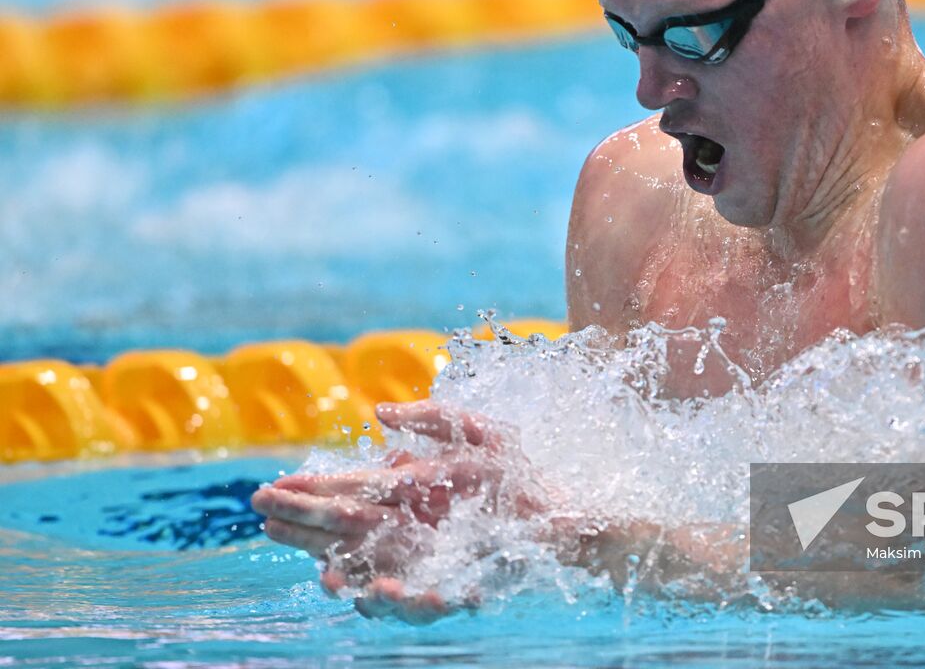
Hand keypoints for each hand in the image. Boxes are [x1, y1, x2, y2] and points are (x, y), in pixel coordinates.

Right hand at [251, 400, 545, 621]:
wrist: (561, 518)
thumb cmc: (518, 472)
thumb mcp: (482, 433)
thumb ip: (432, 419)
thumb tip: (379, 417)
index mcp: (405, 493)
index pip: (345, 493)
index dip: (306, 495)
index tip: (266, 494)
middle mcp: (405, 530)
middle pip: (345, 537)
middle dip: (306, 536)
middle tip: (271, 530)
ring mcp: (425, 562)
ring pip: (372, 578)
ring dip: (350, 581)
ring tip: (332, 582)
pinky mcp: (453, 587)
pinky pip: (426, 602)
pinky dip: (416, 603)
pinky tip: (411, 598)